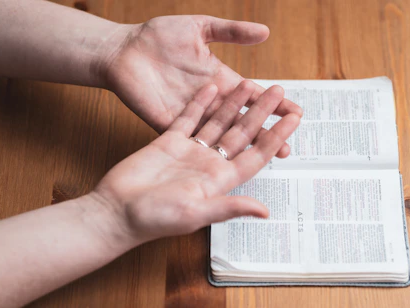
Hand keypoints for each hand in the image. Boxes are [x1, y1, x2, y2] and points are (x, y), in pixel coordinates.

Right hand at [93, 81, 299, 243]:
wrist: (115, 211)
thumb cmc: (154, 218)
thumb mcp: (195, 213)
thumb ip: (229, 207)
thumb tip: (265, 212)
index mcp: (219, 180)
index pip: (256, 154)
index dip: (276, 136)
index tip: (294, 118)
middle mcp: (208, 163)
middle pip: (241, 133)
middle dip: (260, 112)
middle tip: (277, 90)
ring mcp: (189, 151)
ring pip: (218, 121)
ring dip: (234, 103)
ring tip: (249, 82)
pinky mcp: (167, 141)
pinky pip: (189, 117)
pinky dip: (200, 102)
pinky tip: (212, 86)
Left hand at [99, 15, 301, 157]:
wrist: (121, 50)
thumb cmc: (156, 37)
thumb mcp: (200, 28)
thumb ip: (230, 32)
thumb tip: (264, 32)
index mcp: (218, 80)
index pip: (252, 96)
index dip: (273, 104)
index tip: (296, 112)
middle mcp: (209, 102)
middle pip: (242, 120)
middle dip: (265, 131)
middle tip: (289, 143)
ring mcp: (190, 116)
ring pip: (223, 134)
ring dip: (244, 145)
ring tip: (266, 155)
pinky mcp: (169, 125)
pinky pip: (193, 138)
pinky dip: (209, 148)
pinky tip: (225, 158)